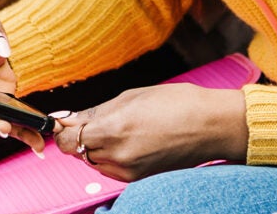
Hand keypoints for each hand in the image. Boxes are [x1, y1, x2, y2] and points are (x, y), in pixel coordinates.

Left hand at [53, 84, 247, 181]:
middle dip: (82, 137)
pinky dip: (112, 158)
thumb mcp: (131, 97)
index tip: (67, 122)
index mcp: (113, 129)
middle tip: (97, 121)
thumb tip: (67, 119)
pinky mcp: (139, 179)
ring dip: (97, 148)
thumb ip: (95, 112)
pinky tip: (130, 141)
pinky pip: (112, 170)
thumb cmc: (176, 103)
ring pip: (95, 162)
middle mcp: (118, 155)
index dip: (64, 130)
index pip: (69, 140)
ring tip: (119, 129)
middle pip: (79, 152)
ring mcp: (129, 171)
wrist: (212, 126)